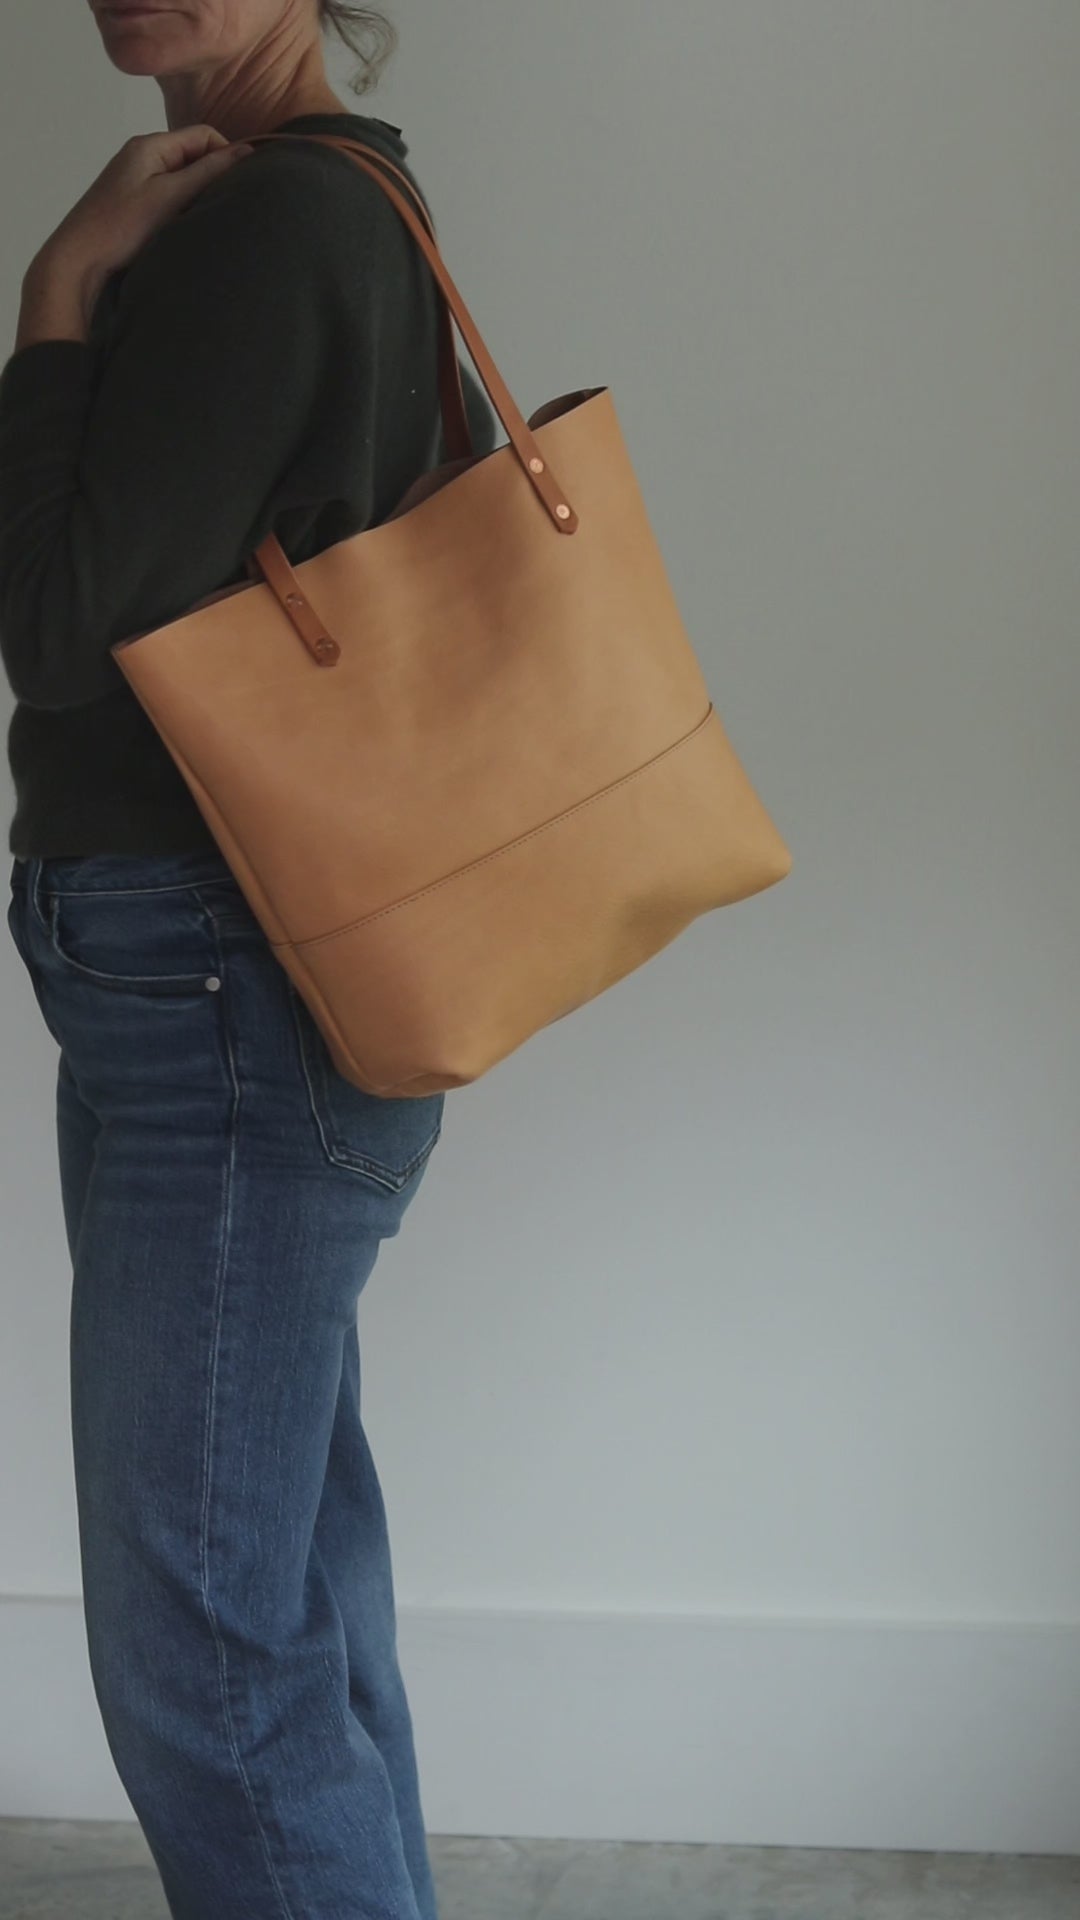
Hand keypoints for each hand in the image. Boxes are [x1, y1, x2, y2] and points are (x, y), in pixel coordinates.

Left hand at [29, 124, 253, 288]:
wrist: (80, 262)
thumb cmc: (121, 228)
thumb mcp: (171, 196)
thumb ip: (209, 172)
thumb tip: (247, 151)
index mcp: (150, 146)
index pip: (203, 136)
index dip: (227, 155)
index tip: (240, 186)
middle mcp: (143, 157)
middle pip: (194, 156)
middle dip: (214, 178)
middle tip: (226, 206)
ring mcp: (139, 181)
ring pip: (184, 180)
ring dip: (200, 196)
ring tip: (206, 220)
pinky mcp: (137, 205)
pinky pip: (171, 198)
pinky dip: (185, 209)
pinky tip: (187, 229)